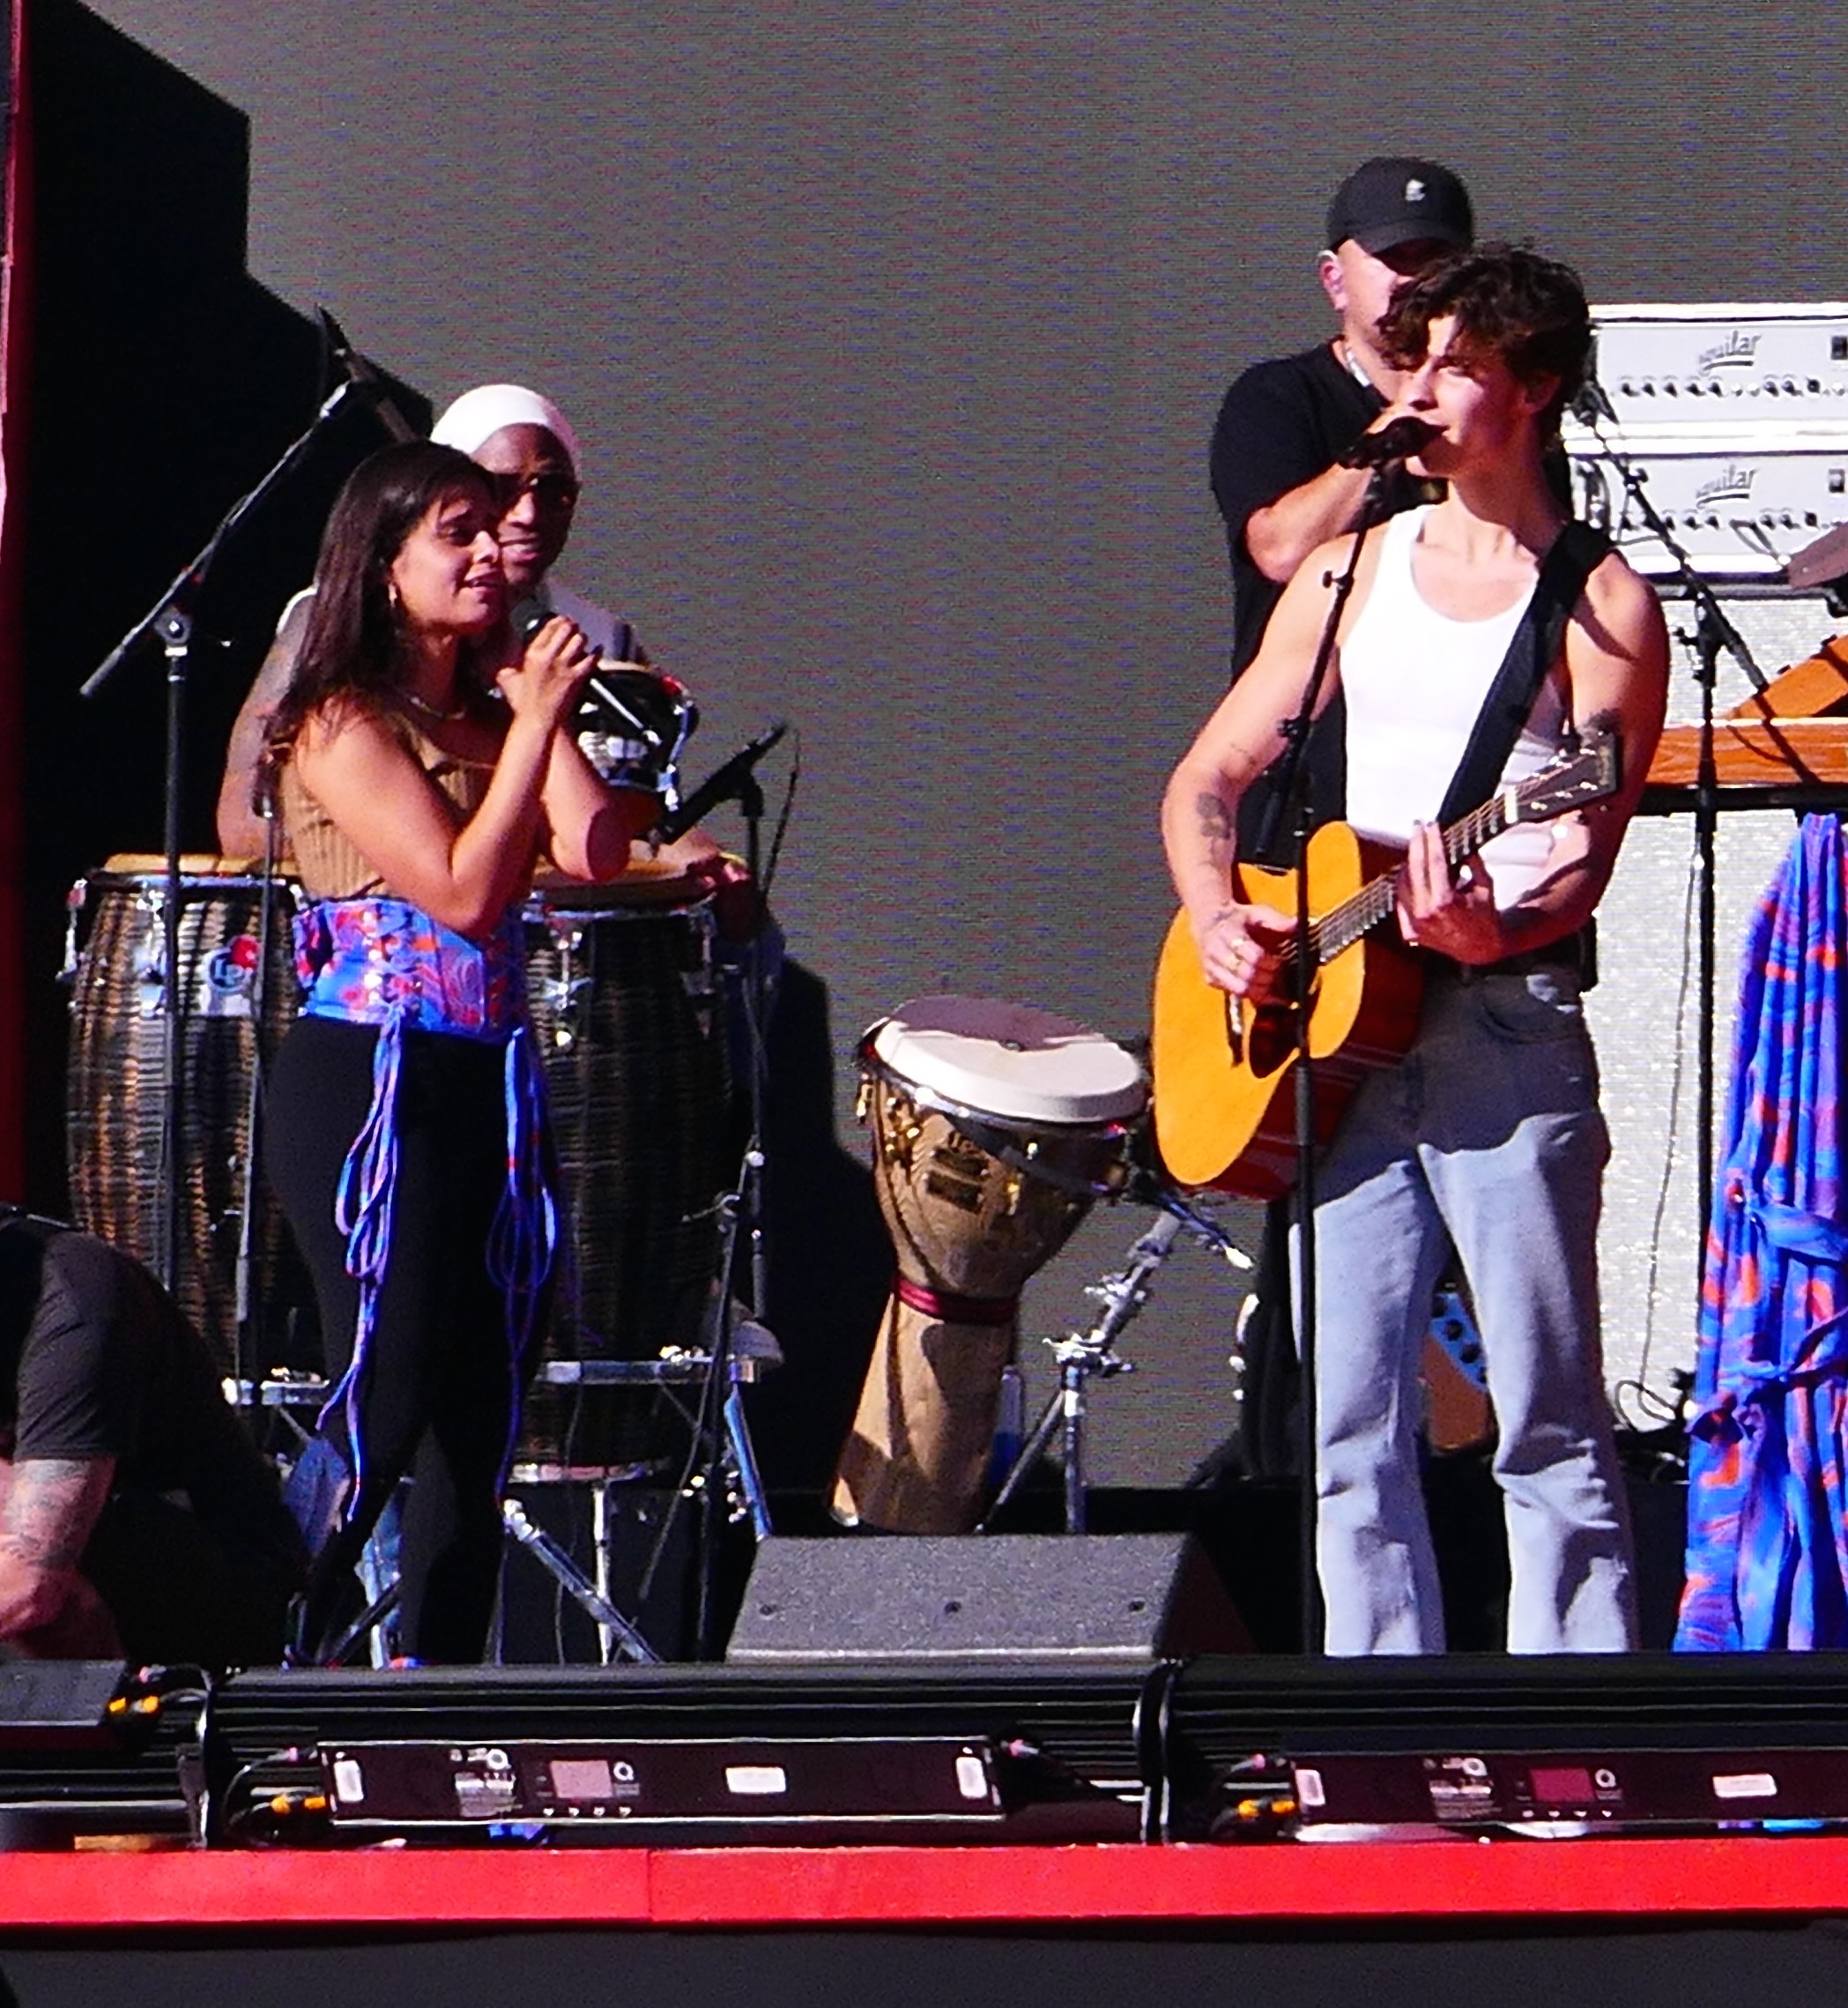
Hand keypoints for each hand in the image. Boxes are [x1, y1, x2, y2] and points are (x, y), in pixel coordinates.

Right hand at [496, 614, 596, 727]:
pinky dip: (596, 653)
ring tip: (583, 638)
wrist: (537, 721)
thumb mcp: (508, 683)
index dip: (557, 621)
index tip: (562, 619)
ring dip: (582, 637)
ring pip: (579, 641)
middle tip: (575, 626)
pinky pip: (591, 659)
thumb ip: (507, 671)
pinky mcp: (576, 678)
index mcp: (532, 655)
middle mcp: (548, 657)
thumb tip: (505, 669)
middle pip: (565, 629)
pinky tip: (599, 649)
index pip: (548, 628)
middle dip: (572, 625)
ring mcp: (564, 667)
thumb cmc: (522, 705)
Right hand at [1195, 900, 1290, 1002]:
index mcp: (1229, 932)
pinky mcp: (1210, 979)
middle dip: (1268, 978)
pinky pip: (1234, 994)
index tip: (1280, 961)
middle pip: (1248, 975)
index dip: (1271, 963)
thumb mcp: (1258, 913)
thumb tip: (1297, 924)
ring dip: (1261, 990)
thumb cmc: (1240, 919)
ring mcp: (1211, 968)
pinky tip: (1263, 990)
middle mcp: (1216, 951)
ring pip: (1240, 989)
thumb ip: (1277, 920)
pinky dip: (1252, 995)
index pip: (1254, 956)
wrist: (1210, 923)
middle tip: (1278, 975)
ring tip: (1272, 984)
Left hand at [1395, 820, 1502, 960]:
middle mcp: (1424, 913)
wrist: (1481, 951)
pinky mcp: (1410, 932)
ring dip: (1407, 864)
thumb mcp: (1485, 886)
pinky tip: (1410, 873)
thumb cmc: (1486, 918)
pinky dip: (1405, 886)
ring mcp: (1414, 924)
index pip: (1433, 862)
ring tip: (1415, 848)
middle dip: (1415, 845)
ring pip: (1402, 885)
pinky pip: (1400, 902)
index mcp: (1444, 901)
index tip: (1430, 825)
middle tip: (1417, 828)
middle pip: (1413, 869)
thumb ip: (1472, 862)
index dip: (1431, 840)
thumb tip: (1459, 840)